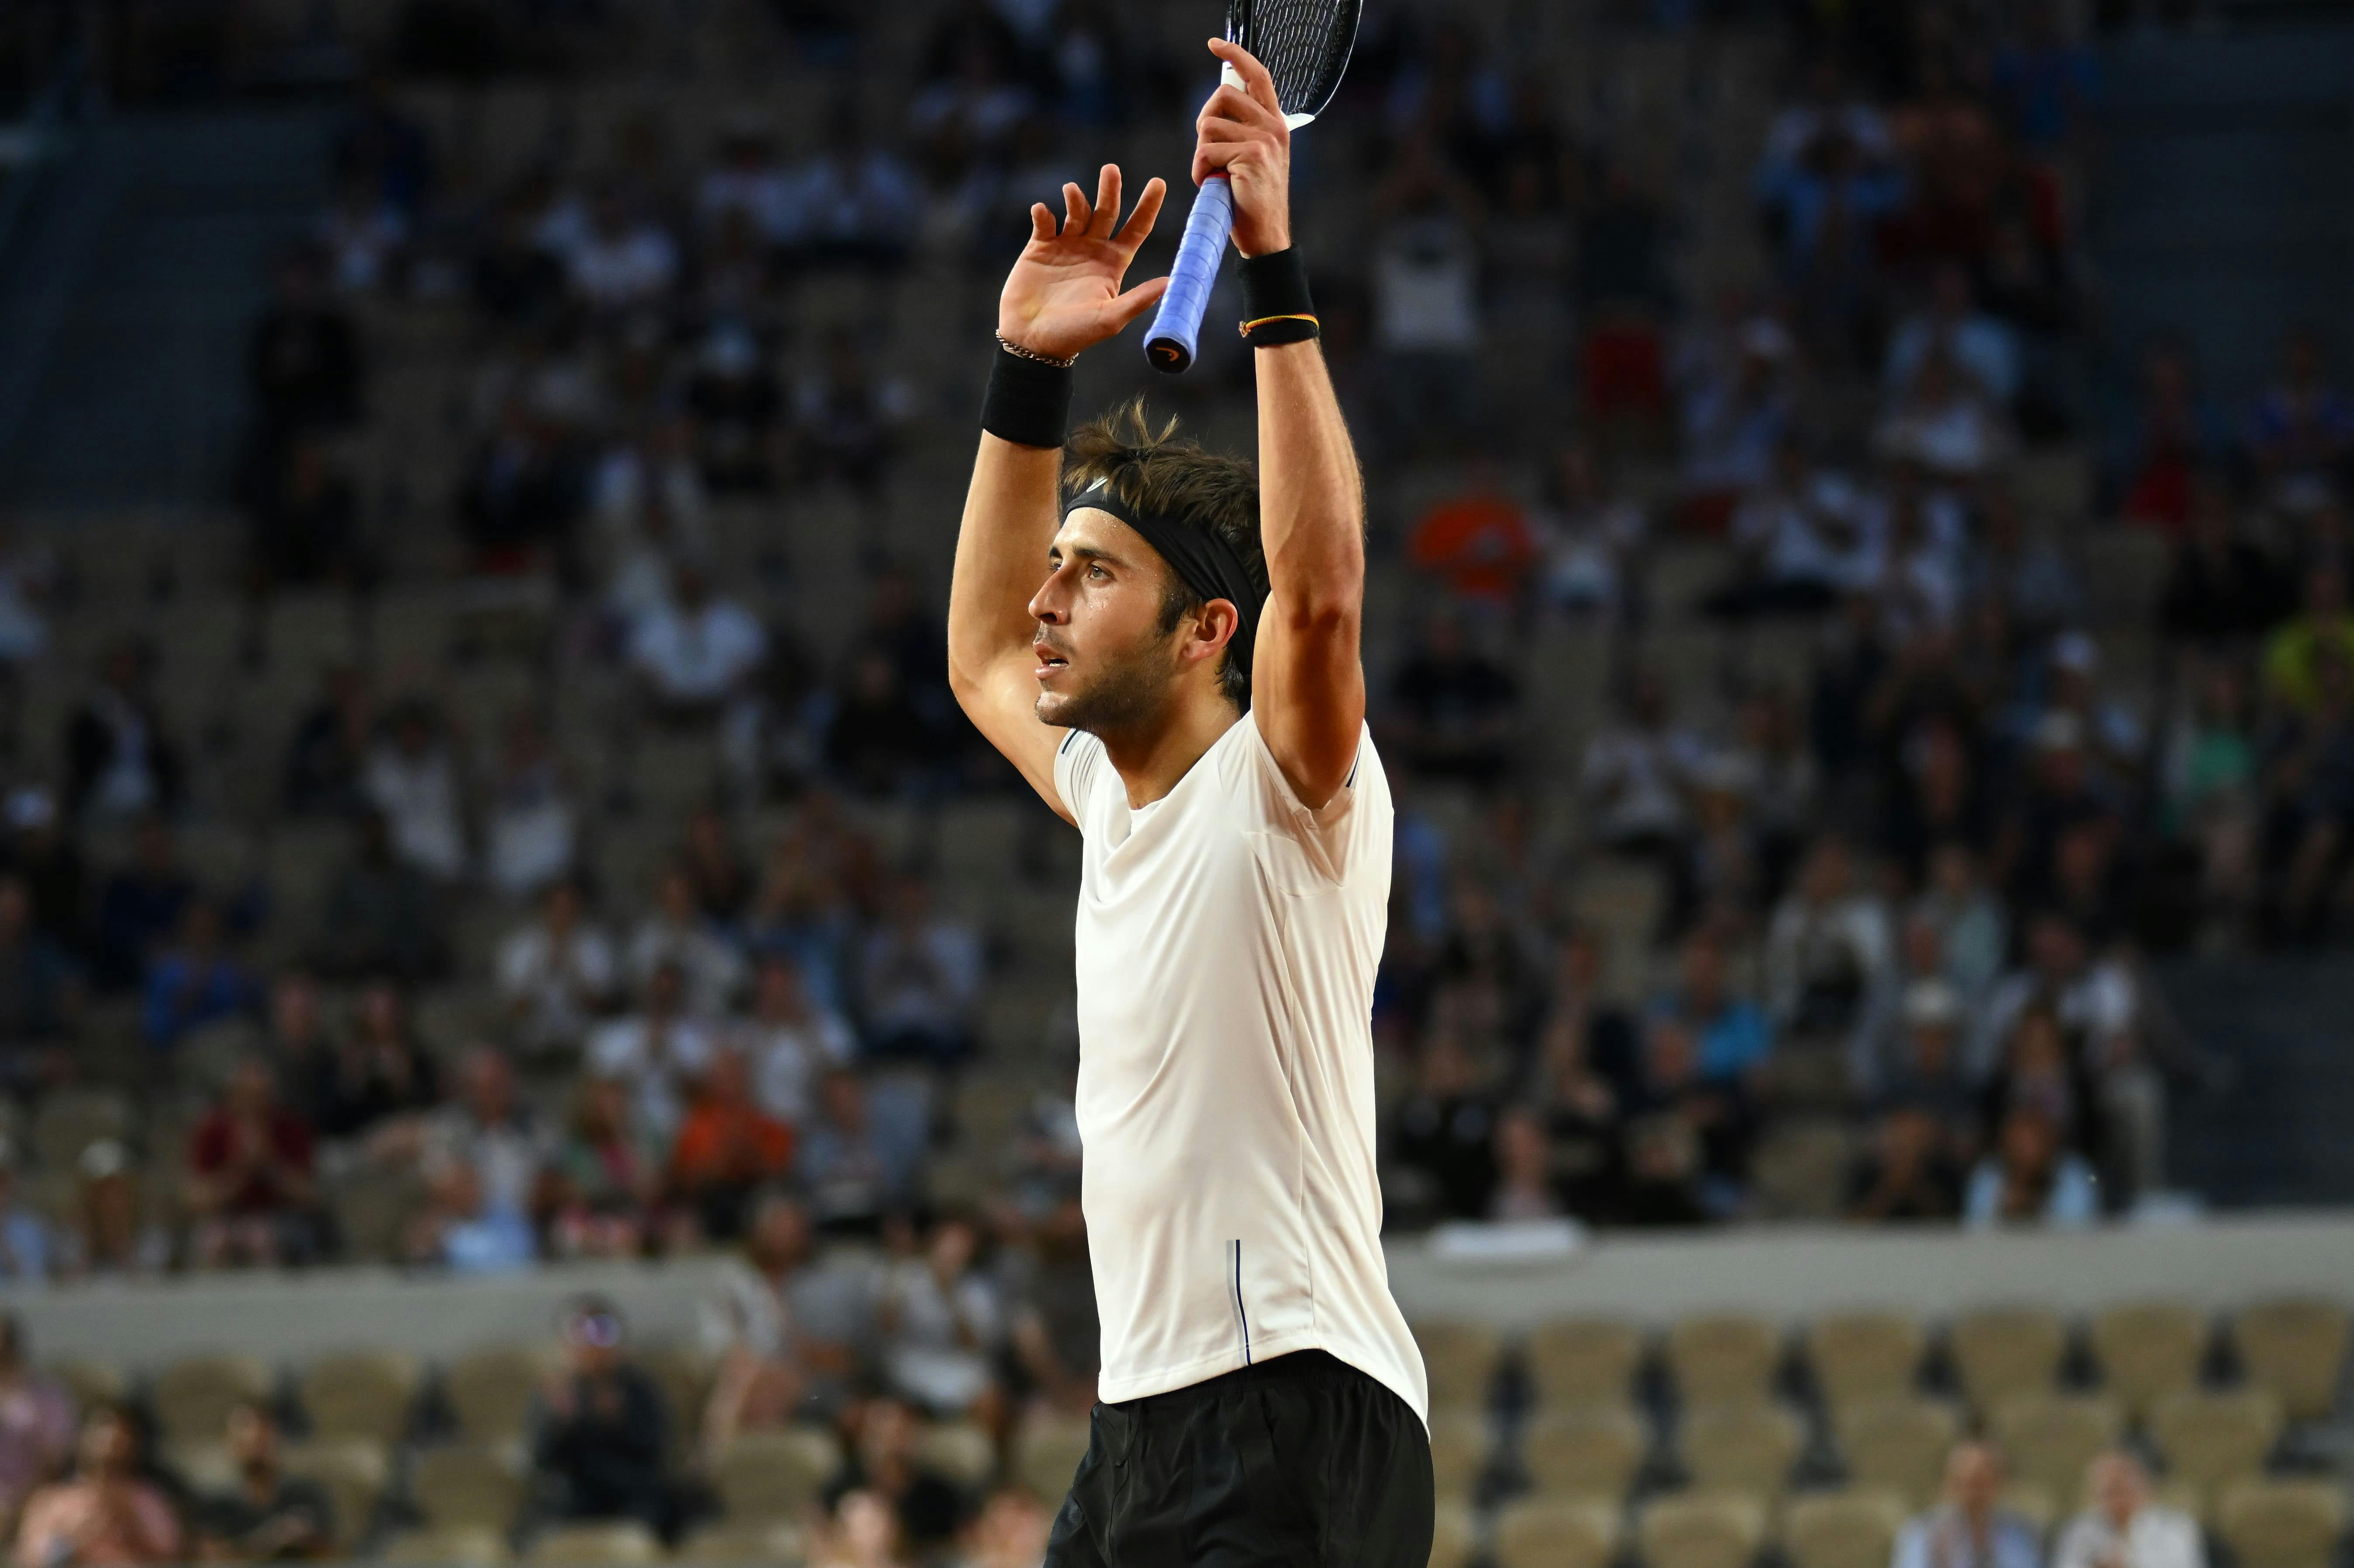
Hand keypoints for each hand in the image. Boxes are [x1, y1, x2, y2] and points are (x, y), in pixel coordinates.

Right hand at [998, 164, 1167, 362]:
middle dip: (1110, 190)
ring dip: (1076, 198)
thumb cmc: (1073, 334)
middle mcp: (1093, 249)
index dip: (1148, 206)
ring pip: (1076, 211)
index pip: (1136, 228)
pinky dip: (1043, 213)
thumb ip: (1138, 300)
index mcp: (1113, 263)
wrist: (1032, 340)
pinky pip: (1044, 221)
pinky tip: (1042, 212)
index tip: (1158, 182)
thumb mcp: (1109, 318)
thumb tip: (1170, 282)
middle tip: (1111, 170)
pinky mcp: (1039, 247)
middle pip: (1106, 211)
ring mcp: (1066, 245)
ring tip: (1071, 192)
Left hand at [1193, 40, 1291, 256]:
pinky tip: (1213, 185)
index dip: (1236, 55)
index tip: (1215, 44)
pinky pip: (1206, 151)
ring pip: (1209, 126)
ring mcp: (1264, 139)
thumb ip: (1241, 128)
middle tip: (1210, 153)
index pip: (1257, 76)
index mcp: (1275, 122)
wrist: (1265, 236)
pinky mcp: (1251, 155)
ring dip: (1201, 154)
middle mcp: (1274, 126)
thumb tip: (1217, 102)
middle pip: (1222, 97)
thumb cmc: (1251, 198)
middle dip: (1204, 123)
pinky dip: (1200, 171)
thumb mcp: (1251, 156)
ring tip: (1215, 175)